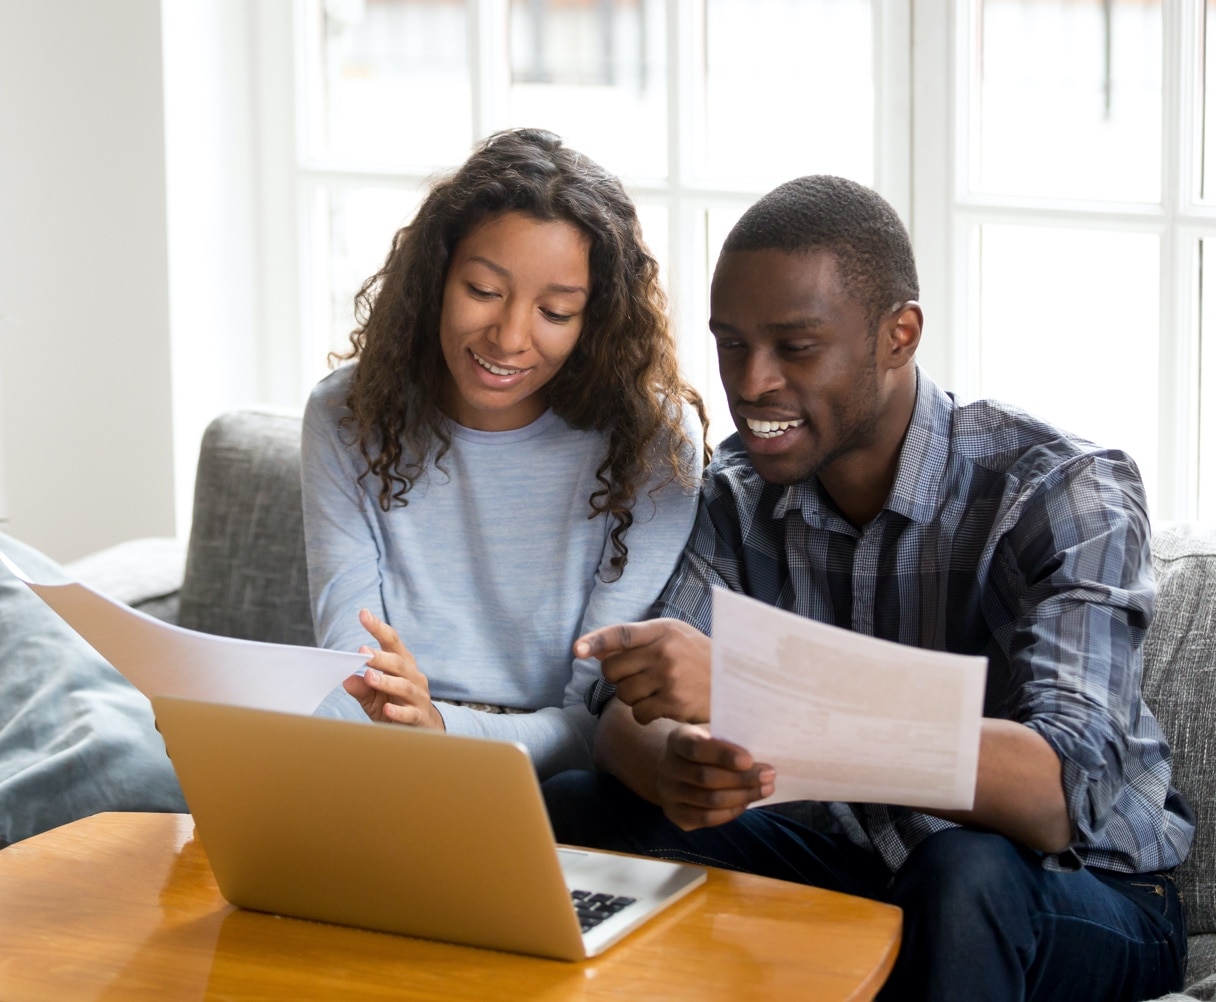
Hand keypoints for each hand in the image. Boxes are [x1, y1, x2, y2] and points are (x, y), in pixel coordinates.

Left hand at [342, 609, 444, 729]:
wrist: (422, 730)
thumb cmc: (394, 706)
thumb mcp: (374, 697)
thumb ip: (362, 688)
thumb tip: (346, 679)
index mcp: (402, 664)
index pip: (392, 642)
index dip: (378, 627)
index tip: (363, 614)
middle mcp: (413, 676)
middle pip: (398, 663)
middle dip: (381, 657)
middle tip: (362, 652)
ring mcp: (419, 696)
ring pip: (404, 686)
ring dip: (387, 681)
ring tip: (369, 676)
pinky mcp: (420, 717)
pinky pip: (410, 713)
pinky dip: (399, 711)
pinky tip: (388, 709)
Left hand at [573, 618, 710, 723]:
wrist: (737, 683)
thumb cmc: (698, 657)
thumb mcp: (672, 637)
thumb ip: (634, 641)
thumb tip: (592, 650)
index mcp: (663, 630)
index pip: (621, 633)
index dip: (596, 641)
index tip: (577, 650)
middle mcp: (664, 652)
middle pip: (613, 670)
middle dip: (617, 677)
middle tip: (636, 677)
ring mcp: (669, 678)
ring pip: (623, 694)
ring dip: (632, 697)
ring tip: (654, 691)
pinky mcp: (674, 703)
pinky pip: (639, 713)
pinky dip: (645, 714)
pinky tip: (661, 707)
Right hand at [656, 724, 774, 829]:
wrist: (676, 765)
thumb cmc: (704, 747)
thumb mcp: (712, 735)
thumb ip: (729, 742)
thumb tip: (761, 756)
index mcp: (677, 740)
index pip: (696, 748)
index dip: (723, 755)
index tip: (749, 760)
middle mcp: (667, 766)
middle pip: (706, 777)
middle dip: (742, 778)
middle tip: (768, 775)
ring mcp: (668, 793)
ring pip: (709, 800)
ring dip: (742, 796)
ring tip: (765, 789)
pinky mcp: (675, 814)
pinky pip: (706, 818)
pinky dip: (730, 812)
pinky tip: (746, 803)